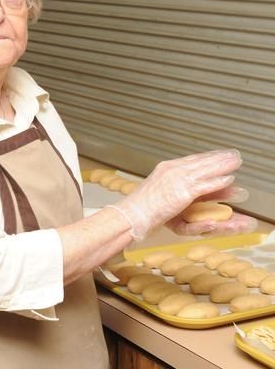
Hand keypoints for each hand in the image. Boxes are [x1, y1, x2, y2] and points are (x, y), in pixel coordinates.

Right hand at [107, 149, 241, 239]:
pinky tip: (229, 179)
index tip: (219, 154)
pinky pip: (203, 186)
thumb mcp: (157, 193)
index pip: (190, 160)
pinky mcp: (181, 193)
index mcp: (165, 169)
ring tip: (236, 162)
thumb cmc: (140, 208)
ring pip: (205, 170)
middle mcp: (171, 170)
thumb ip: (173, 189)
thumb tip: (186, 190)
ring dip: (223, 166)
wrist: (131, 214)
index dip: (207, 157)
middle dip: (218, 158)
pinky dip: (217, 182)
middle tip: (233, 154)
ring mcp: (176, 180)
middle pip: (200, 162)